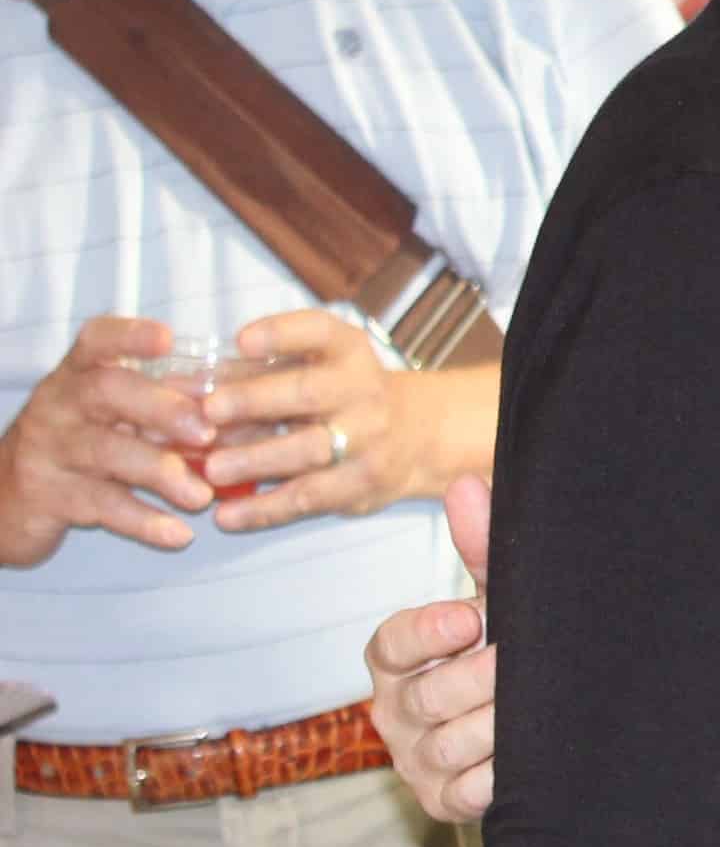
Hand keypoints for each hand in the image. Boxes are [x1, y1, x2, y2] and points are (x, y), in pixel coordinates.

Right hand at [0, 315, 218, 563]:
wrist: (7, 498)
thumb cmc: (86, 443)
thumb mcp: (119, 417)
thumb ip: (174, 409)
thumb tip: (255, 417)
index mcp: (80, 373)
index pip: (97, 340)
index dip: (129, 336)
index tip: (166, 339)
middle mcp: (60, 403)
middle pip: (107, 391)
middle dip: (162, 409)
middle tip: (207, 432)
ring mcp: (50, 449)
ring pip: (106, 453)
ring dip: (161, 472)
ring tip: (202, 496)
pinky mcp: (49, 496)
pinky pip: (100, 506)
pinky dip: (143, 521)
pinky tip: (178, 535)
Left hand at [197, 307, 486, 532]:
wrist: (418, 435)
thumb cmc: (342, 395)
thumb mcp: (312, 369)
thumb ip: (247, 374)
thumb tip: (174, 388)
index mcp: (348, 352)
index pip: (319, 331)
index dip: (280, 334)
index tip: (240, 341)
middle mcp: (363, 390)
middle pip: (309, 393)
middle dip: (256, 400)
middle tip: (208, 411)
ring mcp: (368, 439)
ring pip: (310, 450)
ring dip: (257, 459)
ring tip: (211, 470)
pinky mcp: (362, 484)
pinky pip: (310, 497)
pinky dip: (265, 509)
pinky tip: (226, 515)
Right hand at [364, 472, 499, 822]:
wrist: (530, 725)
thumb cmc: (501, 647)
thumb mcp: (495, 598)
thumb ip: (480, 549)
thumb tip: (466, 484)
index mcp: (397, 659)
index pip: (390, 645)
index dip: (425, 633)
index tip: (468, 619)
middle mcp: (395, 709)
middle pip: (425, 698)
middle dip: (476, 680)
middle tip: (517, 663)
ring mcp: (416, 758)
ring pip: (445, 746)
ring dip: (494, 726)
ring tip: (533, 707)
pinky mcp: (442, 800)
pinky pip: (466, 793)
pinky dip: (497, 777)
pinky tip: (527, 758)